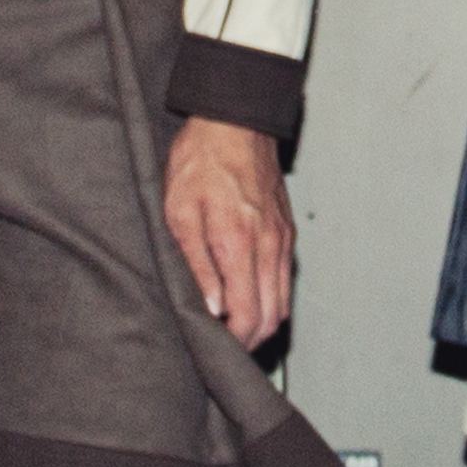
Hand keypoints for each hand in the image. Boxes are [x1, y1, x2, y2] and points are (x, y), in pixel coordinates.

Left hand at [163, 114, 295, 347]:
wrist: (234, 120)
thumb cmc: (200, 162)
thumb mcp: (179, 212)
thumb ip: (196, 266)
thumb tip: (211, 309)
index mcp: (239, 245)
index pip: (249, 315)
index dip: (234, 341)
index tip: (214, 345)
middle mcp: (268, 247)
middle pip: (273, 318)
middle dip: (250, 339)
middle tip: (223, 344)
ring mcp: (282, 239)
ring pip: (284, 302)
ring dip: (263, 322)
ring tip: (234, 326)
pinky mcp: (286, 230)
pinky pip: (285, 278)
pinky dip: (272, 299)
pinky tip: (250, 297)